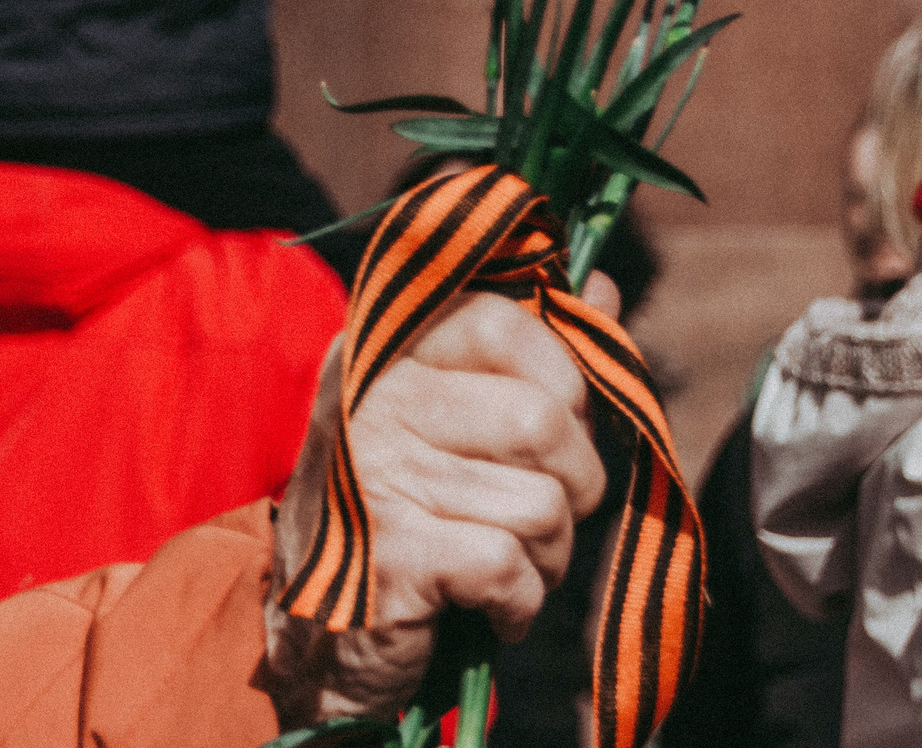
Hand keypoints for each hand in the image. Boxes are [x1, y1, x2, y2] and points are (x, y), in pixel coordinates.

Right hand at [263, 276, 615, 724]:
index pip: (503, 322)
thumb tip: (602, 287)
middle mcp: (369, 397)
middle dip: (573, 483)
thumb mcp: (453, 416)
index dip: (560, 379)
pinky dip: (519, 603)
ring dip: (548, 555)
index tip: (552, 426)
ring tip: (505, 563)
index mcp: (382, 348)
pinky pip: (512, 567)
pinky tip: (485, 605)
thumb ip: (528, 350)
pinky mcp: (393, 556)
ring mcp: (376, 473)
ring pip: (543, 504)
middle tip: (537, 513)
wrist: (319, 635)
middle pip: (543, 418)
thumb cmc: (406, 512)